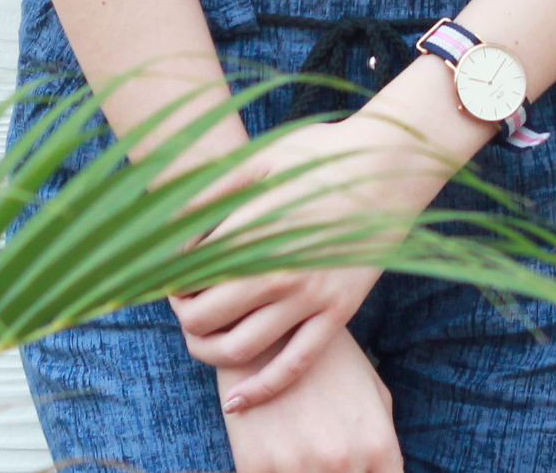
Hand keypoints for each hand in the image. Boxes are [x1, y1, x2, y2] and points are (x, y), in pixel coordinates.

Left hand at [173, 76, 493, 409]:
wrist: (390, 165)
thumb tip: (169, 218)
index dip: (168, 278)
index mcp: (254, 229)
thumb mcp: (261, 157)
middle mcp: (278, 271)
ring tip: (197, 338)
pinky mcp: (338, 313)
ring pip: (241, 348)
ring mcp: (310, 297)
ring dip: (206, 351)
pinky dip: (261, 389)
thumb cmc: (320, 154)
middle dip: (182, 315)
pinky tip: (237, 401)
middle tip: (179, 303)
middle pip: (207, 316)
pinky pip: (295, 365)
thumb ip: (214, 187)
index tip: (164, 273)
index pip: (190, 272)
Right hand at [219, 329, 401, 472]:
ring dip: (302, 472)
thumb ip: (382, 440)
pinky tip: (271, 445)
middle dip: (336, 472)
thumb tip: (385, 472)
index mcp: (377, 445)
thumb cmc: (325, 356)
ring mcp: (297, 466)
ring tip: (295, 441)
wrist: (265, 322)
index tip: (354, 464)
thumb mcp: (372, 392)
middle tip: (320, 439)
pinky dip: (272, 470)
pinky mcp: (255, 465)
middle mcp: (342, 460)